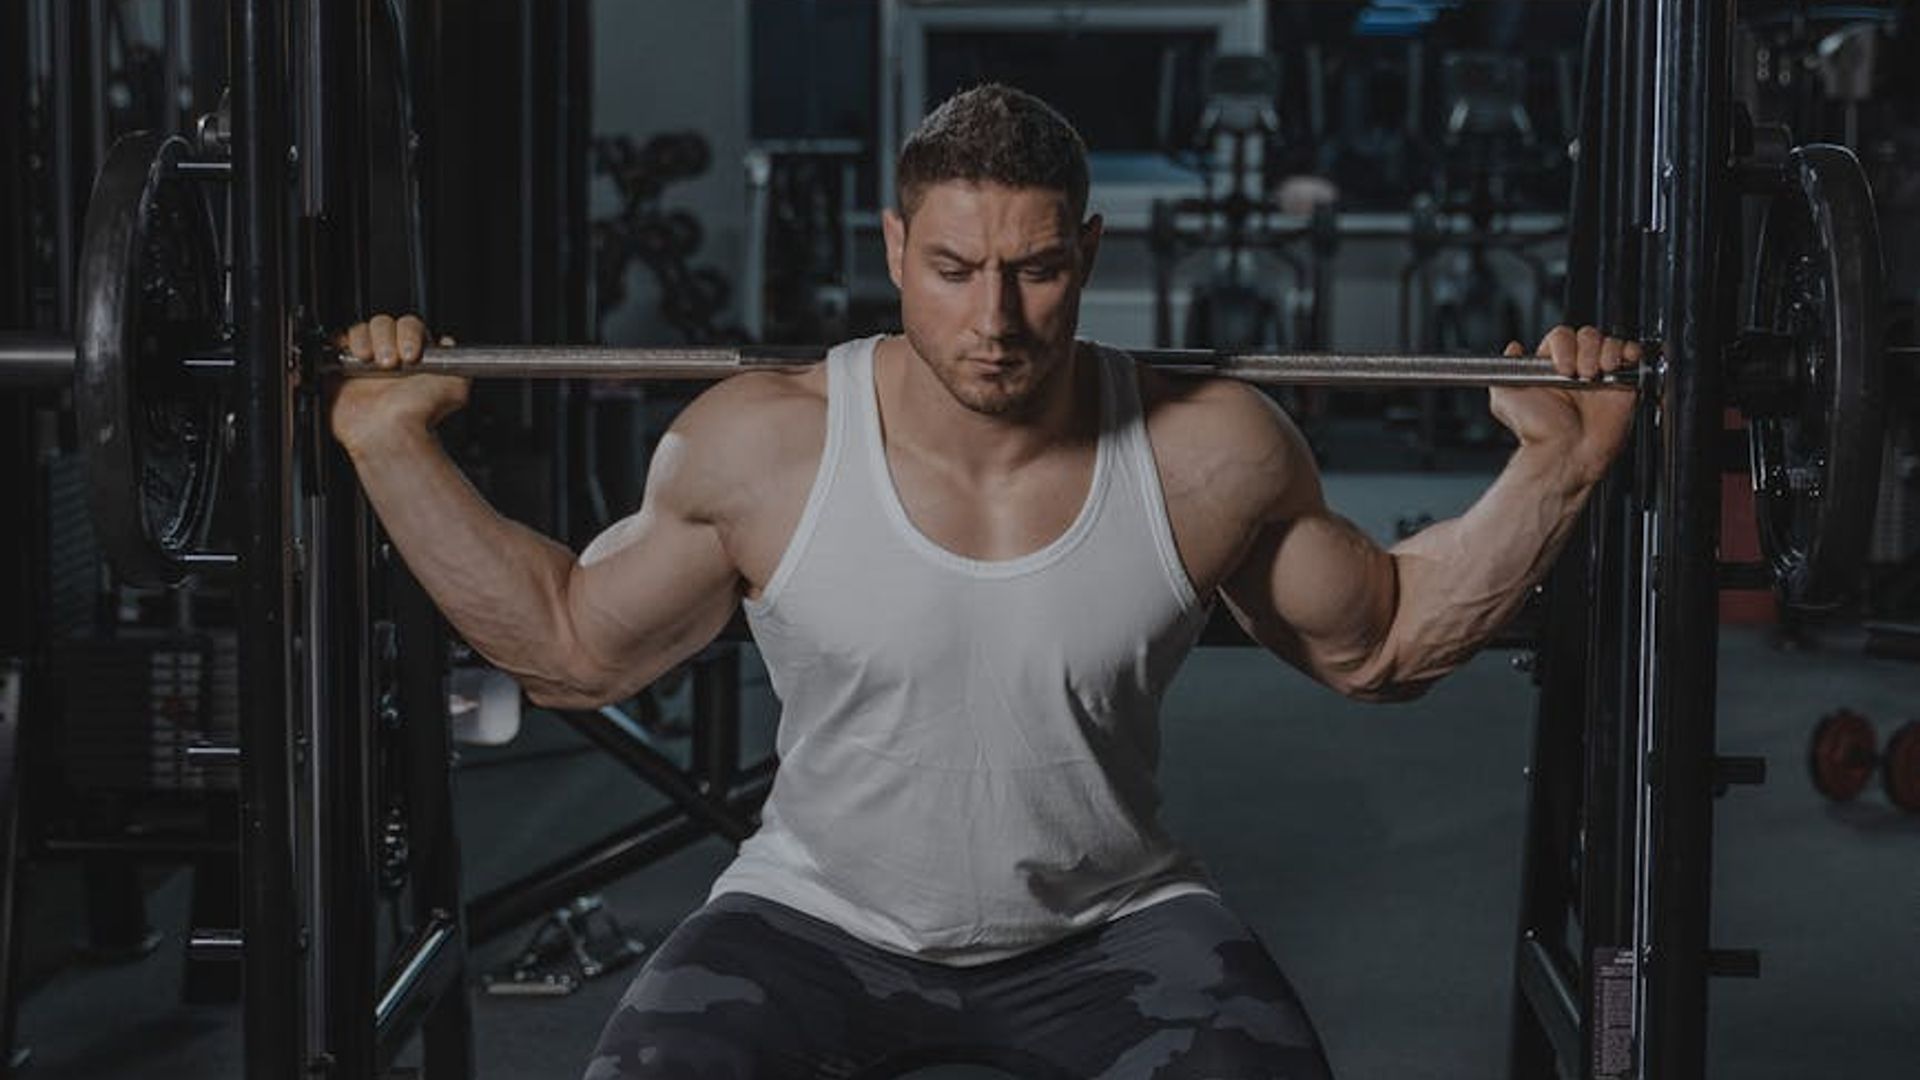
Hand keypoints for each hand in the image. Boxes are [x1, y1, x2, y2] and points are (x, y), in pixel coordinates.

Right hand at [328, 313, 469, 453]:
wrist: (393, 431)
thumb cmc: (420, 414)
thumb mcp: (456, 387)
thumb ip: (459, 363)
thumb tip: (450, 343)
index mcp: (414, 355)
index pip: (409, 325)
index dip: (409, 333)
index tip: (411, 354)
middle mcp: (389, 355)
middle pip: (383, 323)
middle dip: (386, 337)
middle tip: (390, 362)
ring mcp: (364, 362)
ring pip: (361, 329)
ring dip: (365, 340)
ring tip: (371, 362)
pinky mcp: (341, 369)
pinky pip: (337, 342)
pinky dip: (343, 343)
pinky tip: (355, 358)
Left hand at [1488, 325, 1644, 484]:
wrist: (1566, 454)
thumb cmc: (1538, 433)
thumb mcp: (1504, 399)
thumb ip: (1504, 372)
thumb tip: (1512, 349)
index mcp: (1552, 368)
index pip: (1562, 337)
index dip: (1563, 345)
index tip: (1561, 367)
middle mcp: (1577, 369)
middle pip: (1587, 335)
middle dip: (1586, 349)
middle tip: (1581, 374)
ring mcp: (1600, 377)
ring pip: (1609, 342)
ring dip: (1605, 352)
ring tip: (1597, 375)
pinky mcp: (1623, 386)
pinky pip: (1632, 356)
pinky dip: (1629, 352)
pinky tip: (1617, 366)